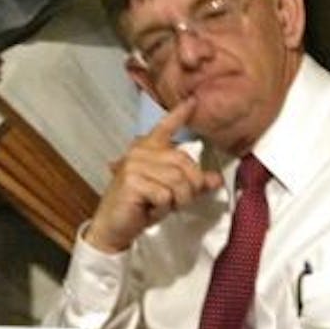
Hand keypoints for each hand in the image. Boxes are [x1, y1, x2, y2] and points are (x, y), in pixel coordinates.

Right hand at [85, 97, 223, 252]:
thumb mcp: (172, 193)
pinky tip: (149, 210)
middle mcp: (140, 151)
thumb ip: (192, 183)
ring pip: (178, 180)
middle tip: (177, 202)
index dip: (180, 114)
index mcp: (148, 148)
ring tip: (162, 206)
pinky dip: (163, 208)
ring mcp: (134, 164)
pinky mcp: (131, 180)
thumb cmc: (142, 207)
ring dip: (177, 200)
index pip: (166, 127)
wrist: (114, 227)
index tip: (193, 101)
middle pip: (185, 162)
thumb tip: (215, 179)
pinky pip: (165, 194)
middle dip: (189, 188)